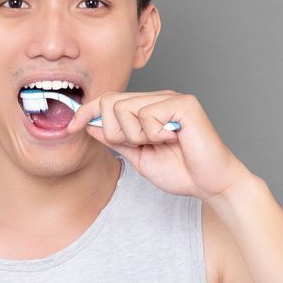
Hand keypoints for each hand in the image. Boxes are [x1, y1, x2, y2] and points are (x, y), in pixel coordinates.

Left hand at [64, 89, 253, 199]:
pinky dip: (154, 134)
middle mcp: (157, 98)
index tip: (71, 127)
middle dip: (114, 131)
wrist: (211, 184)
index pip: (107, 100)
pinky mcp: (184, 104)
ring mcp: (171, 98)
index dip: (86, 112)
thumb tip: (88, 125)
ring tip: (158, 144)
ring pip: (125, 108)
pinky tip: (172, 140)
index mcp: (147, 108)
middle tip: (138, 145)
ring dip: (136, 135)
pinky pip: (147, 114)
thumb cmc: (181, 171)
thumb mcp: (137, 156)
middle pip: (110, 102)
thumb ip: (115, 139)